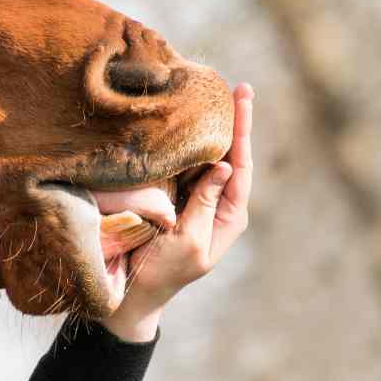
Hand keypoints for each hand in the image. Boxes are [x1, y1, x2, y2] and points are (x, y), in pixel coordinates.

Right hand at [102, 83, 253, 340]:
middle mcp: (219, 204)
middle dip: (233, 122)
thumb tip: (224, 166)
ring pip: (209, 157)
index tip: (244, 97)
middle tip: (237, 87)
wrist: (135, 293)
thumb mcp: (189, 241)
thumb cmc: (163, 272)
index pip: (240, 165)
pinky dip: (189, 144)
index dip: (243, 130)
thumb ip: (205, 204)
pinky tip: (187, 123)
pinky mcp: (176, 198)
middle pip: (230, 155)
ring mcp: (198, 200)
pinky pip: (187, 166)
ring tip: (216, 96)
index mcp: (230, 216)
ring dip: (211, 129)